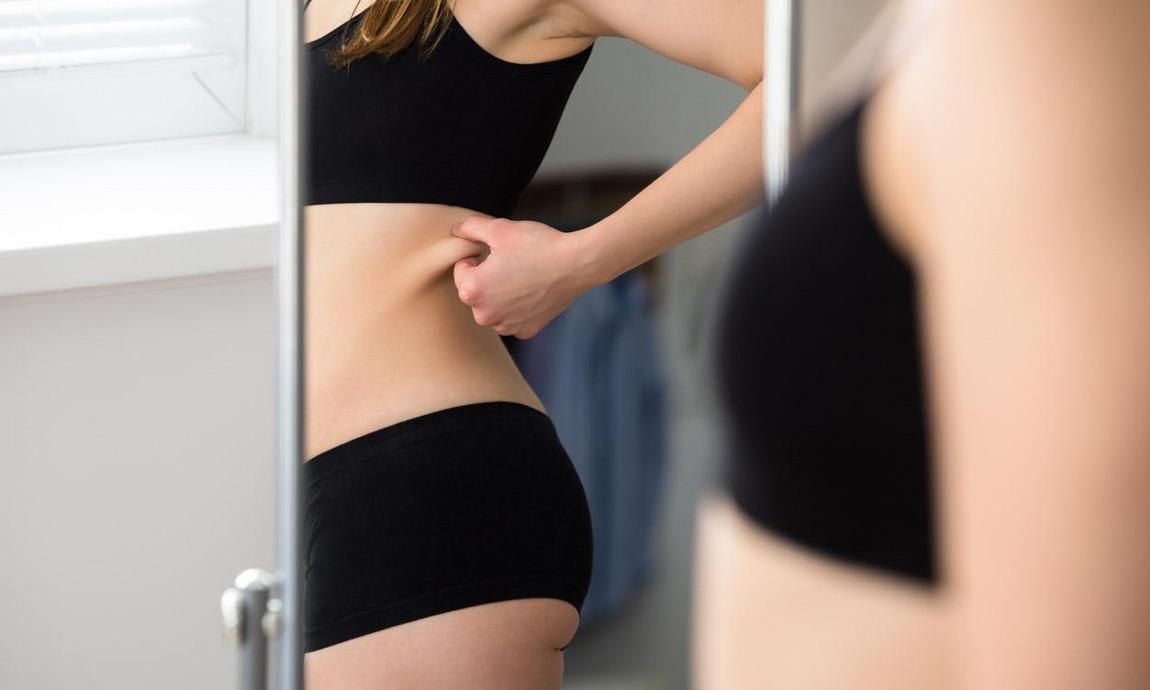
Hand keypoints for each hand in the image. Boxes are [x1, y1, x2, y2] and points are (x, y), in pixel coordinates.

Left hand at [451, 216, 597, 338]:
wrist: (576, 264)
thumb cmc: (537, 245)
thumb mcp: (499, 229)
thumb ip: (470, 228)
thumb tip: (456, 230)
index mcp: (471, 291)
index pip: (462, 270)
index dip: (479, 256)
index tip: (500, 252)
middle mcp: (484, 315)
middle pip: (476, 291)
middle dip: (487, 277)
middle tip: (513, 263)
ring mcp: (506, 326)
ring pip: (493, 306)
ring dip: (501, 294)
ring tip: (523, 276)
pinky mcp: (526, 331)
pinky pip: (512, 318)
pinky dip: (518, 307)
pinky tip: (533, 291)